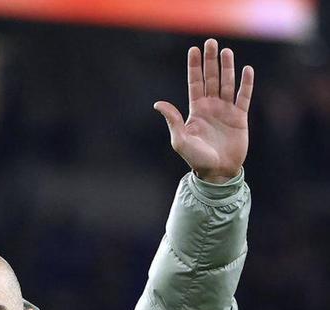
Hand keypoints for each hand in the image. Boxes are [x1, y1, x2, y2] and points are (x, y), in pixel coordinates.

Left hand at [154, 38, 254, 182]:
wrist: (216, 172)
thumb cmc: (196, 158)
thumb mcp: (180, 140)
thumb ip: (172, 120)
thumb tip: (158, 103)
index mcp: (196, 110)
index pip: (195, 83)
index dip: (194, 67)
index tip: (193, 50)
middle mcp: (211, 107)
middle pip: (211, 79)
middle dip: (211, 61)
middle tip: (211, 42)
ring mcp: (226, 111)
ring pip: (227, 84)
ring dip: (227, 68)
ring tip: (227, 51)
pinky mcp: (240, 118)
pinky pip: (243, 97)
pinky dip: (246, 84)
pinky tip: (246, 70)